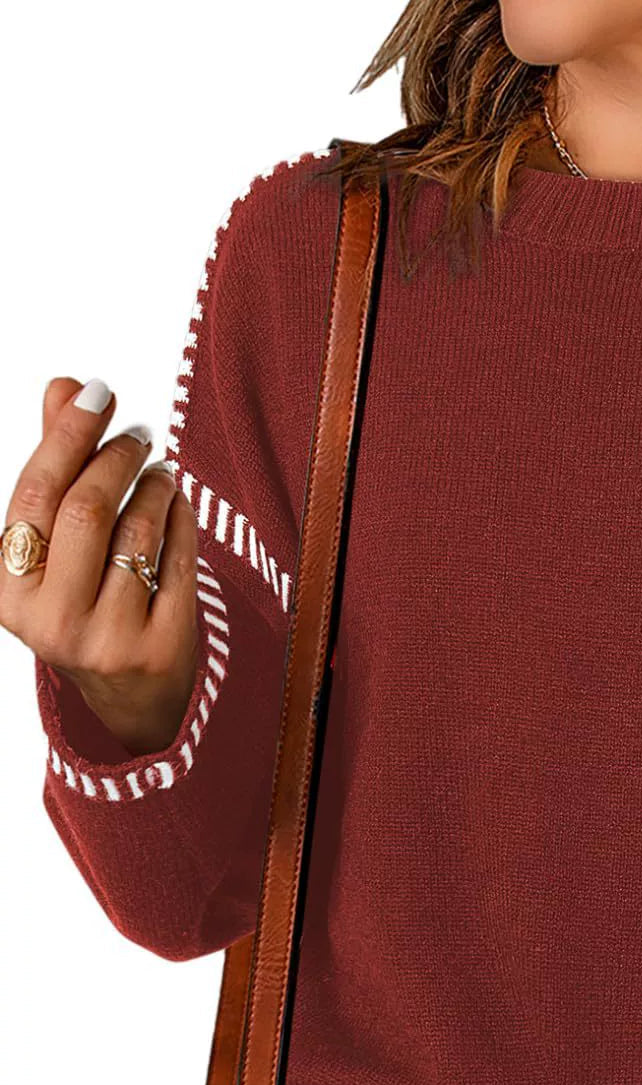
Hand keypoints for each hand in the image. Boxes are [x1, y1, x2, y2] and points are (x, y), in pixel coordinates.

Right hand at [1, 377, 199, 754]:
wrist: (130, 698)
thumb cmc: (87, 605)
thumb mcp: (59, 549)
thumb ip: (58, 470)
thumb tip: (65, 386)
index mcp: (9, 591)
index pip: (35, 495)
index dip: (68, 435)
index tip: (99, 393)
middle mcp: (49, 620)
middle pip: (84, 509)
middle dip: (116, 457)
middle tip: (139, 435)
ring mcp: (106, 640)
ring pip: (135, 533)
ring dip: (153, 487)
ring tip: (160, 472)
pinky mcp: (159, 648)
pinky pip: (177, 561)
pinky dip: (180, 520)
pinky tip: (178, 503)